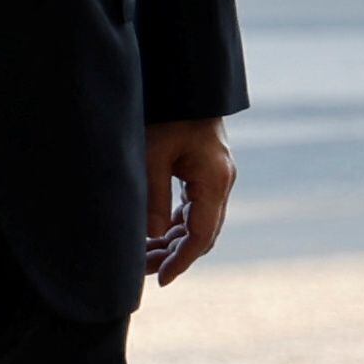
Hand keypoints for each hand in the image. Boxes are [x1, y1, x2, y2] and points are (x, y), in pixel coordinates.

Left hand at [143, 116, 232, 285]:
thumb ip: (154, 196)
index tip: (161, 279)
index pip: (201, 235)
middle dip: (174, 256)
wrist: (186, 83)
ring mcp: (215, 179)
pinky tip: (153, 236)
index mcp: (214, 181)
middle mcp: (220, 183)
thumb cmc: (168, 114)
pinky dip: (174, 225)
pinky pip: (192, 209)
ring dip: (172, 242)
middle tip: (143, 272)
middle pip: (201, 234)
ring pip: (196, 223)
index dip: (182, 261)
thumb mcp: (153, 154)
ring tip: (143, 258)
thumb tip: (152, 236)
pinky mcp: (205, 174)